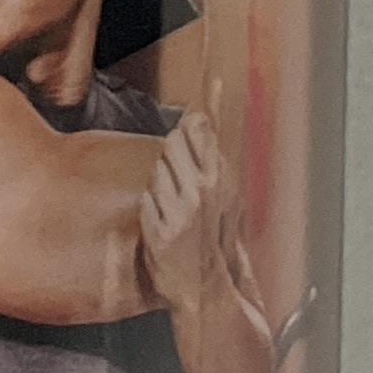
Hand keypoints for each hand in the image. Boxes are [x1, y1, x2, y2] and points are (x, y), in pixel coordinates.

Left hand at [139, 109, 225, 321]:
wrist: (205, 291)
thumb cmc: (211, 241)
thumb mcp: (225, 200)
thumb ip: (211, 159)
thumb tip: (200, 117)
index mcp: (222, 183)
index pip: (205, 132)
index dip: (201, 111)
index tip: (214, 81)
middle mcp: (202, 192)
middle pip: (175, 143)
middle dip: (175, 154)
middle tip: (182, 179)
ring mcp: (180, 210)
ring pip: (157, 170)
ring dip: (162, 184)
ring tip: (176, 208)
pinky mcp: (159, 229)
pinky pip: (147, 200)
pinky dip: (152, 208)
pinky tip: (165, 225)